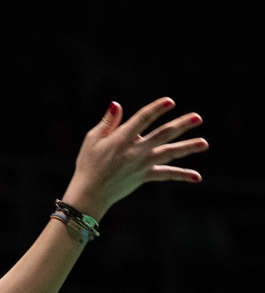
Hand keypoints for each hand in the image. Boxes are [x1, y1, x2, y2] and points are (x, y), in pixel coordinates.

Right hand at [62, 97, 208, 219]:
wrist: (91, 191)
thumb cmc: (88, 163)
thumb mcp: (92, 139)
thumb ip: (108, 122)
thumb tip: (116, 104)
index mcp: (122, 138)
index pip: (143, 119)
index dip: (156, 109)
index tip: (170, 101)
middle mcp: (136, 150)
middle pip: (163, 134)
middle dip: (181, 125)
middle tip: (198, 118)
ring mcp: (143, 164)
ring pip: (169, 153)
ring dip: (188, 147)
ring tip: (204, 143)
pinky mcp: (145, 176)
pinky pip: (166, 174)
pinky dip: (182, 175)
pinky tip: (197, 176)